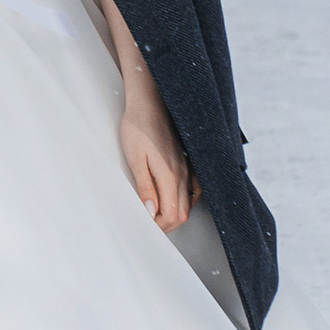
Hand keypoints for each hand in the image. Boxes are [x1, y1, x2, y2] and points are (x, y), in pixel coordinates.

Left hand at [119, 83, 192, 229]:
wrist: (149, 102)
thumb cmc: (137, 127)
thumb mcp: (135, 159)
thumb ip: (145, 187)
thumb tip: (150, 213)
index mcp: (170, 176)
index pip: (172, 215)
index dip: (159, 227)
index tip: (146, 227)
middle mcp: (183, 174)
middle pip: (183, 213)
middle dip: (167, 224)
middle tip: (150, 225)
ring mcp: (188, 167)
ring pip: (190, 202)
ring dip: (176, 213)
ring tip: (158, 215)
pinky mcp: (187, 160)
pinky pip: (194, 188)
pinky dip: (186, 200)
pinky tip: (174, 198)